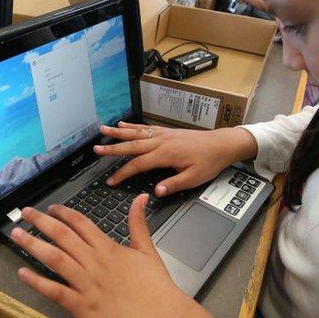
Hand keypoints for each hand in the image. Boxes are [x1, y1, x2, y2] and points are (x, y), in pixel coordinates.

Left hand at [13, 197, 184, 317]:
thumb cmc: (156, 287)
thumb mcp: (148, 250)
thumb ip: (138, 223)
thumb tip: (140, 198)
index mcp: (109, 249)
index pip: (81, 224)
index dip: (63, 213)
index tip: (51, 208)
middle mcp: (94, 263)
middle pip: (62, 236)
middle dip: (41, 222)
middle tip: (25, 213)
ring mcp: (86, 284)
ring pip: (54, 259)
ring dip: (33, 245)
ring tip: (17, 235)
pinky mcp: (82, 307)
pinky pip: (55, 291)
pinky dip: (37, 282)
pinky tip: (22, 273)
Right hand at [94, 122, 256, 196]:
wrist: (222, 144)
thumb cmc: (209, 162)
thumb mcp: (194, 178)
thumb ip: (173, 184)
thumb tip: (155, 192)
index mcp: (165, 154)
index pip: (138, 165)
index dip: (123, 173)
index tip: (111, 181)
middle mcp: (161, 141)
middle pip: (132, 145)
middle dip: (112, 148)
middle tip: (96, 150)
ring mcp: (163, 135)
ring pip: (136, 133)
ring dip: (118, 133)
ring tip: (102, 130)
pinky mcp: (167, 132)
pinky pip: (145, 128)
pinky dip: (132, 126)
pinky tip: (123, 125)